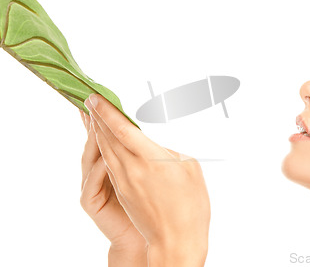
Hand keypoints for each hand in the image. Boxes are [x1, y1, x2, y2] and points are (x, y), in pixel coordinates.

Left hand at [84, 94, 209, 265]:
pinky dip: (104, 150)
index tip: (95, 98)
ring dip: (97, 133)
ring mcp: (125, 182)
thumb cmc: (191, 206)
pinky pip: (110, 165)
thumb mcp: (189, 168)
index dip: (107, 112)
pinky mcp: (123, 193)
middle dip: (97, 118)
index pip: (122, 129)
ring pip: (106, 151)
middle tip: (89, 101)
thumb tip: (153, 147)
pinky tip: (104, 144)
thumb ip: (168, 152)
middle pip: (108, 138)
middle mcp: (132, 169)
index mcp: (151, 160)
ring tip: (92, 118)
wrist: (177, 241)